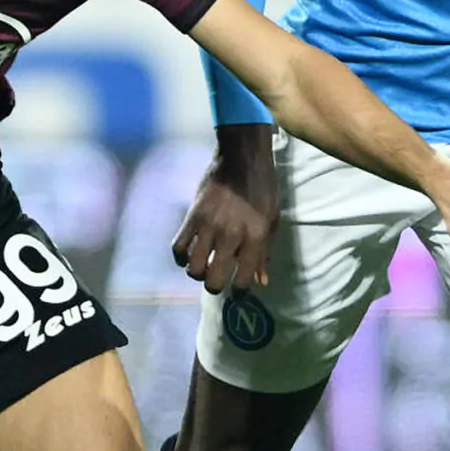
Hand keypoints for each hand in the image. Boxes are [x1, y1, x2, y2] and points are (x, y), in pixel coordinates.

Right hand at [170, 125, 279, 293]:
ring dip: (197, 273)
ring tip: (203, 267)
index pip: (243, 280)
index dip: (240, 293)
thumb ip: (264, 253)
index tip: (237, 292)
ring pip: (193, 268)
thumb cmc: (263, 189)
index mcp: (255, 238)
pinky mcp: (192, 216)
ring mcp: (209, 226)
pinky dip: (180, 257)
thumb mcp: (272, 220)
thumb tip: (261, 281)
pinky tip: (188, 254)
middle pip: (213, 280)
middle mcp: (231, 236)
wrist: (242, 157)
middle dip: (214, 287)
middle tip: (216, 281)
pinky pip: (178, 247)